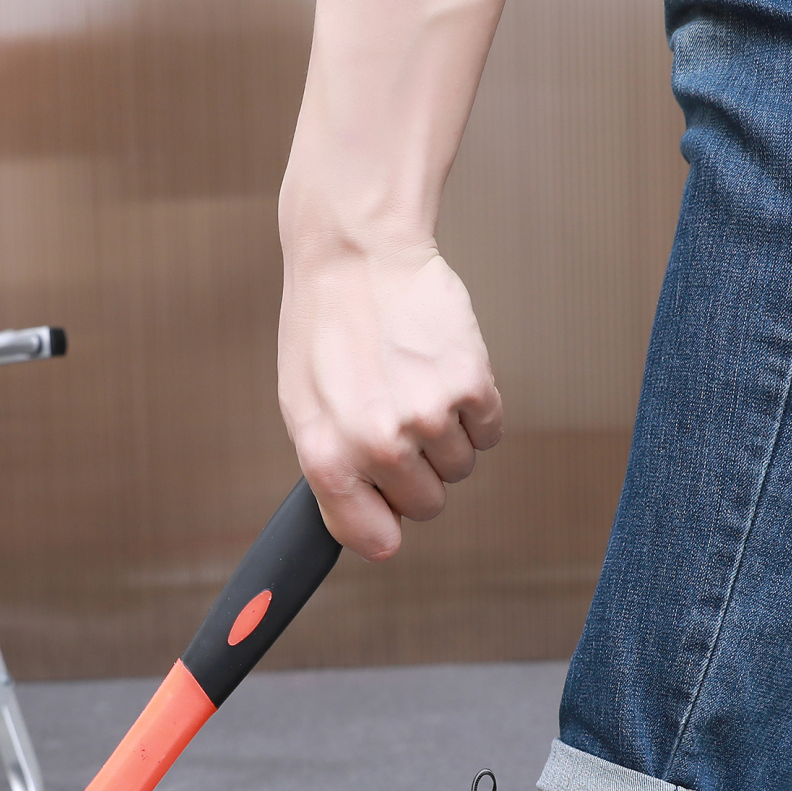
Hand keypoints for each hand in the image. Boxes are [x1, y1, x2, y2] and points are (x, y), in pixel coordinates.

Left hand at [278, 238, 503, 560]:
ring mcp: (429, 417)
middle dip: (417, 472)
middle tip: (396, 419)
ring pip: (460, 469)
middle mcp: (379, 447)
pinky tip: (440, 371)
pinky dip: (473, 411)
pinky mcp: (471, 386)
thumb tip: (376, 527)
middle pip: (428, 505)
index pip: (374, 538)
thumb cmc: (326, 329)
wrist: (357, 252)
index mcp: (329, 458)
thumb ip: (335, 474)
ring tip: (413, 385)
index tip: (388, 509)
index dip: (384, 524)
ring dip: (445, 437)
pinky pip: (488, 432)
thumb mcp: (303, 410)